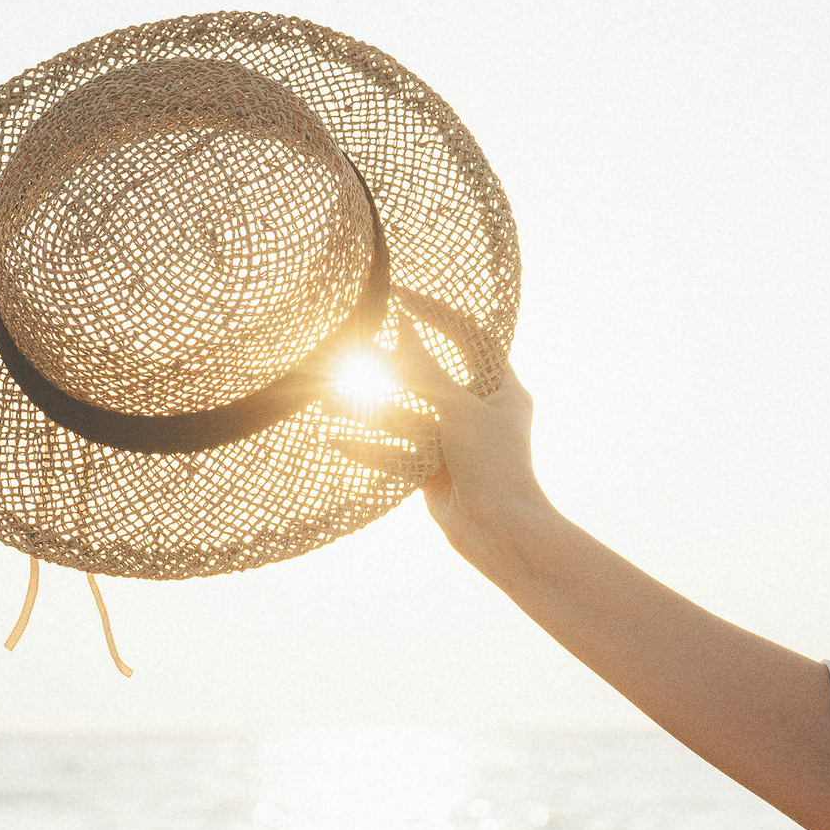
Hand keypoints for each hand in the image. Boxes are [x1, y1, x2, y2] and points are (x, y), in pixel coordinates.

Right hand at [329, 321, 551, 566]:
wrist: (500, 532)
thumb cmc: (494, 464)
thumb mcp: (460, 409)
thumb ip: (427, 372)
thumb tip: (404, 330)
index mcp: (501, 388)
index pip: (470, 336)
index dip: (437, 313)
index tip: (400, 296)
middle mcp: (478, 411)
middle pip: (429, 377)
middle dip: (390, 365)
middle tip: (352, 344)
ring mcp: (454, 442)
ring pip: (405, 416)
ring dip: (369, 408)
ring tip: (327, 396)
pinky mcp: (433, 470)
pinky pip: (396, 451)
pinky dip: (368, 447)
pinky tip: (332, 440)